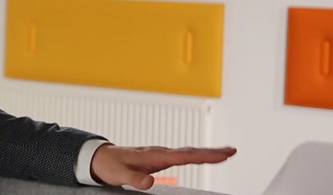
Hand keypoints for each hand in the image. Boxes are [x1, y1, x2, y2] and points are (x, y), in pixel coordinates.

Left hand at [89, 144, 236, 189]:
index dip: (204, 155)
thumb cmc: (109, 165)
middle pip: (191, 151)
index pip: (184, 156)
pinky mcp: (159, 159)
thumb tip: (150, 182)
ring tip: (226, 153)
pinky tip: (204, 157)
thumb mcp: (119, 174)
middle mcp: (160, 153)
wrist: (100, 157)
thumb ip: (134, 179)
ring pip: (189, 152)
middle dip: (212, 152)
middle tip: (232, 151)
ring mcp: (160, 155)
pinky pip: (183, 156)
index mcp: (154, 156)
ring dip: (207, 153)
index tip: (222, 154)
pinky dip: (197, 155)